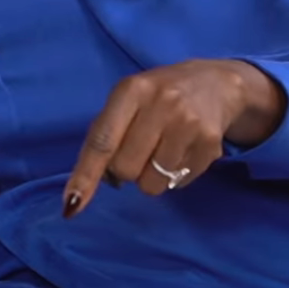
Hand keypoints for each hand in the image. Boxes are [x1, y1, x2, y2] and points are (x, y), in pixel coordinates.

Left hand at [62, 59, 286, 217]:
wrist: (217, 83)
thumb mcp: (128, 99)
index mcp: (132, 90)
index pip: (102, 141)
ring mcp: (188, 124)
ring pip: (152, 184)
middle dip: (126, 170)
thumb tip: (88, 186)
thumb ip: (106, 134)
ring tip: (163, 149)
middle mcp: (161, 104)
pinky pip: (178, 184)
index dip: (85, 175)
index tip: (71, 204)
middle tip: (140, 150)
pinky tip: (183, 150)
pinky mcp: (210, 144)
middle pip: (126, 169)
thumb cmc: (159, 95)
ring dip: (151, 176)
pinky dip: (175, 176)